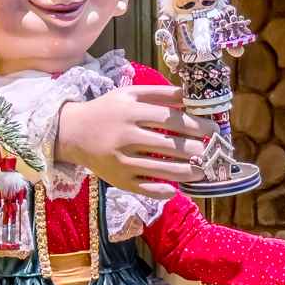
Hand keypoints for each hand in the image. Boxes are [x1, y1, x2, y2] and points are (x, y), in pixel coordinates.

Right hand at [55, 84, 215, 198]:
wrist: (71, 133)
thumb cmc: (106, 110)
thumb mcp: (130, 94)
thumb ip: (160, 93)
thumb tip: (191, 96)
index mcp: (131, 112)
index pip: (172, 120)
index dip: (197, 125)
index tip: (214, 129)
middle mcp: (126, 136)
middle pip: (170, 146)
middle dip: (197, 149)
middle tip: (211, 151)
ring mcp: (122, 160)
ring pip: (162, 169)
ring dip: (188, 172)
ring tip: (202, 170)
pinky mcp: (118, 179)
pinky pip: (145, 188)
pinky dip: (163, 190)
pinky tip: (175, 188)